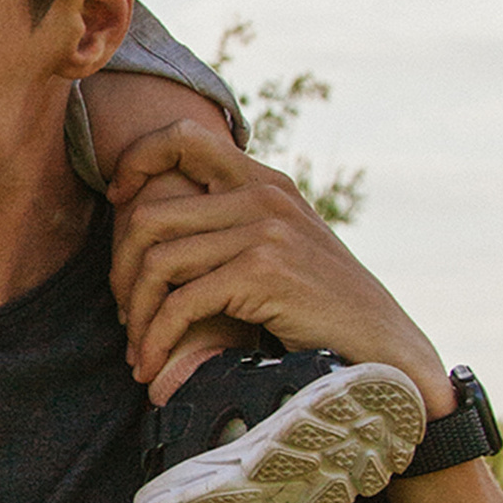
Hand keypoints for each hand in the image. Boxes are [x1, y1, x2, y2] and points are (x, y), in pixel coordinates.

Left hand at [104, 118, 448, 412]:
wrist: (383, 345)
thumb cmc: (325, 308)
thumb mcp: (284, 249)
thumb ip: (237, 226)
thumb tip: (161, 231)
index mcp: (266, 181)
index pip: (184, 137)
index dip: (138, 162)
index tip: (119, 204)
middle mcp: (263, 195)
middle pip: (150, 213)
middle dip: (122, 270)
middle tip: (124, 313)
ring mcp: (264, 230)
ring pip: (159, 261)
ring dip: (136, 314)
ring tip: (137, 349)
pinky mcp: (262, 272)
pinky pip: (181, 302)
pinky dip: (157, 338)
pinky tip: (153, 365)